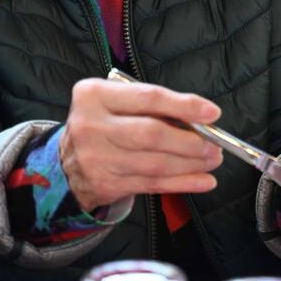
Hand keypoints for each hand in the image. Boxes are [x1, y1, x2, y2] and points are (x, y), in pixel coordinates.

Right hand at [60, 78, 223, 211]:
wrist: (65, 163)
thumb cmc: (103, 124)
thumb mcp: (116, 103)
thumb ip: (152, 106)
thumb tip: (200, 119)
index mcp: (94, 95)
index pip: (148, 98)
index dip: (184, 106)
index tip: (212, 113)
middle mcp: (91, 126)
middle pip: (152, 134)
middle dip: (191, 141)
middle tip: (214, 144)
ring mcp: (96, 158)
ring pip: (155, 163)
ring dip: (191, 164)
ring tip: (212, 160)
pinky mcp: (106, 185)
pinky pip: (153, 184)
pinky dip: (183, 183)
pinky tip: (203, 180)